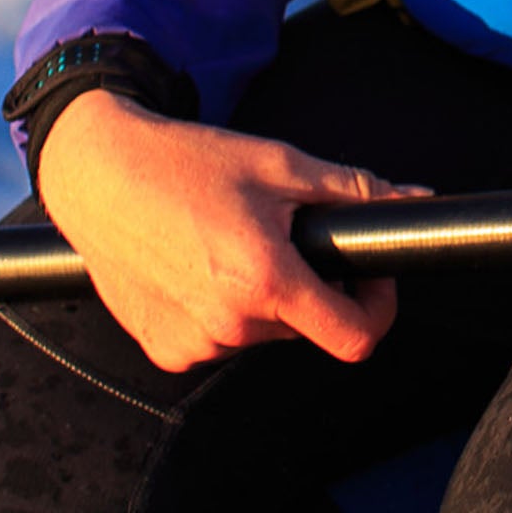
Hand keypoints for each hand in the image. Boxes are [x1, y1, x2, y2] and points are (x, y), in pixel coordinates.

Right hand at [33, 91, 411, 371]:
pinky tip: (194, 266)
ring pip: (261, 332)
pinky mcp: (163, 349)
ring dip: (261, 298)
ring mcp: (192, 344)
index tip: (365, 274)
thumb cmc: (185, 163)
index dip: (376, 306)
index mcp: (264, 282)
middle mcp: (229, 326)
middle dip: (309, 287)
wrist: (96, 174)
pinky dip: (219, 310)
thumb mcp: (279, 164)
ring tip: (228, 243)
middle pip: (306, 327)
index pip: (355, 338)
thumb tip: (415, 200)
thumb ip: (354, 191)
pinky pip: (217, 339)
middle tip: (280, 235)